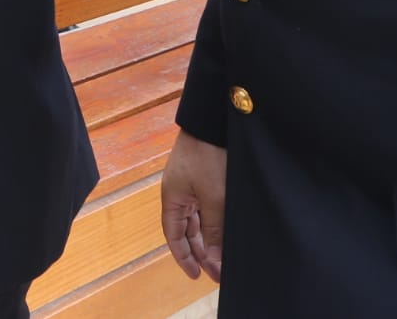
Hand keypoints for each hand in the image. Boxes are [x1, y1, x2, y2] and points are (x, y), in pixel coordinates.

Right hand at [161, 130, 226, 281]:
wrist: (213, 121)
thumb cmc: (208, 155)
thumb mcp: (213, 198)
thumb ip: (214, 230)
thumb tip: (214, 258)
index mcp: (172, 198)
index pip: (174, 236)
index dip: (183, 257)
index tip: (196, 275)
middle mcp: (178, 192)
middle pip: (186, 230)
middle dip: (200, 252)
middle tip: (217, 271)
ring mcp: (189, 183)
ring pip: (196, 219)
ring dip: (207, 238)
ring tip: (223, 254)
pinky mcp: (202, 175)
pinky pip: (204, 206)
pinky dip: (212, 221)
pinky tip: (224, 230)